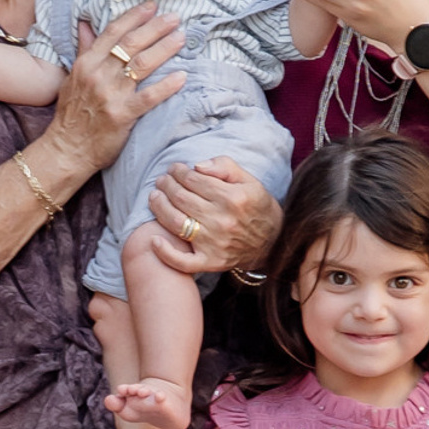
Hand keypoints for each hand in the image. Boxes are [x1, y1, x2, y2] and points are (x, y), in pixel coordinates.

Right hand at [44, 3, 185, 178]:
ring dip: (164, 48)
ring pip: (142, 64)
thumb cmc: (72, 114)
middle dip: (155, 27)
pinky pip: (149, 97)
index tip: (152, 6)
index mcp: (86, 63)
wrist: (67, 149)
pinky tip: (182, 76)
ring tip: (181, 38)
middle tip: (175, 18)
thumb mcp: (73, 78)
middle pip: (131, 44)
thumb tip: (86, 25)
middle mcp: (98, 75)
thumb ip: (84, 50)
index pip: (113, 32)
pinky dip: (167, 85)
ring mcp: (110, 95)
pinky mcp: (122, 115)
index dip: (134, 16)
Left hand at [148, 157, 281, 279]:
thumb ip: (225, 167)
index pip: (195, 180)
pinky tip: (155, 239)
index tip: (173, 168)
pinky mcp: (211, 262)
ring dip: (159, 207)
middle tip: (161, 180)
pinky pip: (183, 261)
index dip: (179, 172)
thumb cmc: (258, 207)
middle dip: (166, 185)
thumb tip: (197, 166)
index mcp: (233, 198)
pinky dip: (166, 252)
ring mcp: (215, 244)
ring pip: (176, 223)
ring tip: (154, 197)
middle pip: (181, 198)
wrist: (274, 243)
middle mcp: (222, 221)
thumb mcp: (250, 181)